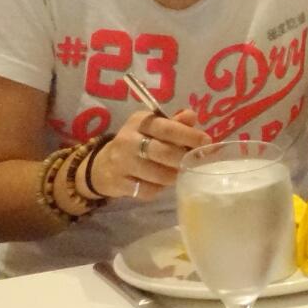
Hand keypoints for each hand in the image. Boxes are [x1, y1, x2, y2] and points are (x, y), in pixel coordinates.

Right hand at [90, 108, 210, 200]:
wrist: (102, 166)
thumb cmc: (138, 142)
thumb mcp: (153, 127)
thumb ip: (174, 123)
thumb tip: (192, 117)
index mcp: (140, 122)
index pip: (167, 127)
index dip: (188, 135)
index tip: (206, 141)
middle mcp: (128, 140)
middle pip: (163, 152)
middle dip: (184, 158)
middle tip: (195, 161)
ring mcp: (121, 163)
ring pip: (157, 174)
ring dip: (174, 175)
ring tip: (180, 172)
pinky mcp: (119, 184)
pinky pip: (147, 190)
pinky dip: (159, 189)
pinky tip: (161, 183)